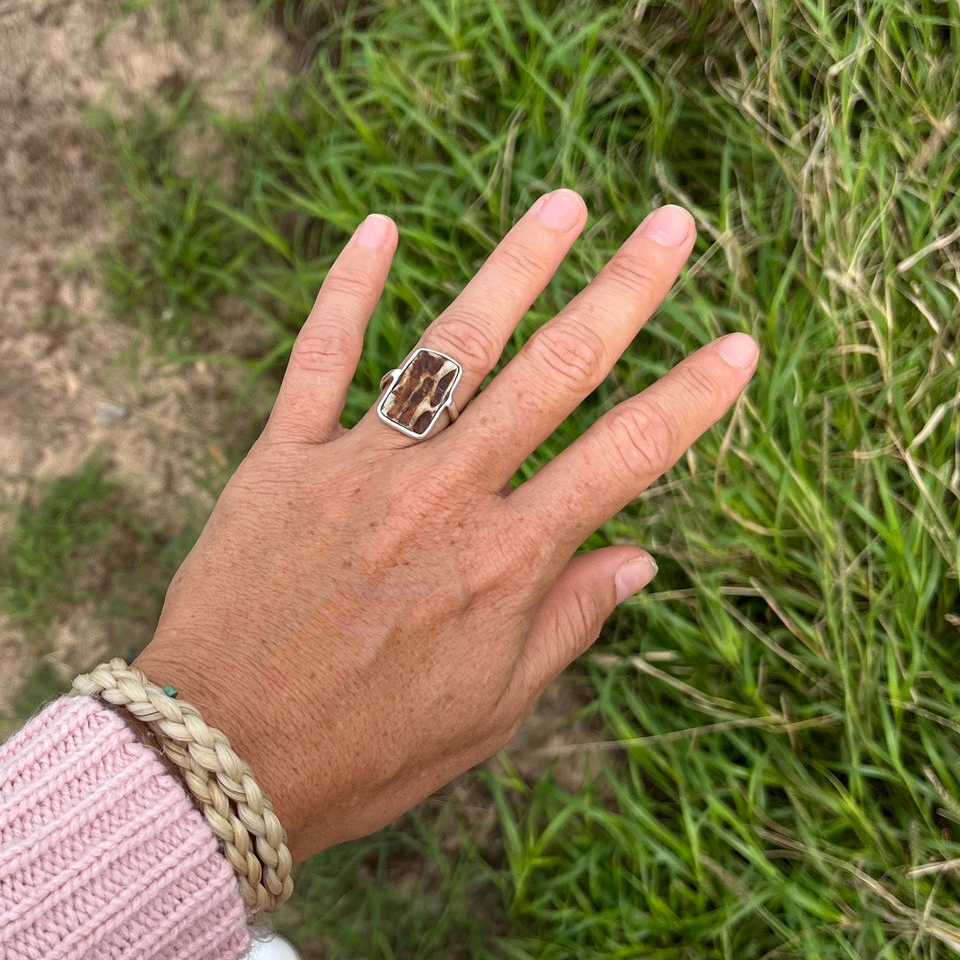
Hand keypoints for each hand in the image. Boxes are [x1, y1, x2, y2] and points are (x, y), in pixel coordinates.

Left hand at [136, 191, 756, 861]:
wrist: (220, 757)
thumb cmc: (363, 751)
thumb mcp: (489, 711)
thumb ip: (563, 625)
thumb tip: (638, 558)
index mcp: (505, 562)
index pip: (623, 458)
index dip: (689, 398)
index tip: (739, 345)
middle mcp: (442, 497)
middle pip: (553, 373)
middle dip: (623, 292)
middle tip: (673, 226)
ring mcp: (360, 467)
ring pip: (450, 344)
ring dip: (513, 267)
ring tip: (564, 202)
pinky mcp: (281, 459)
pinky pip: (320, 356)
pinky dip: (348, 289)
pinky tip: (379, 227)